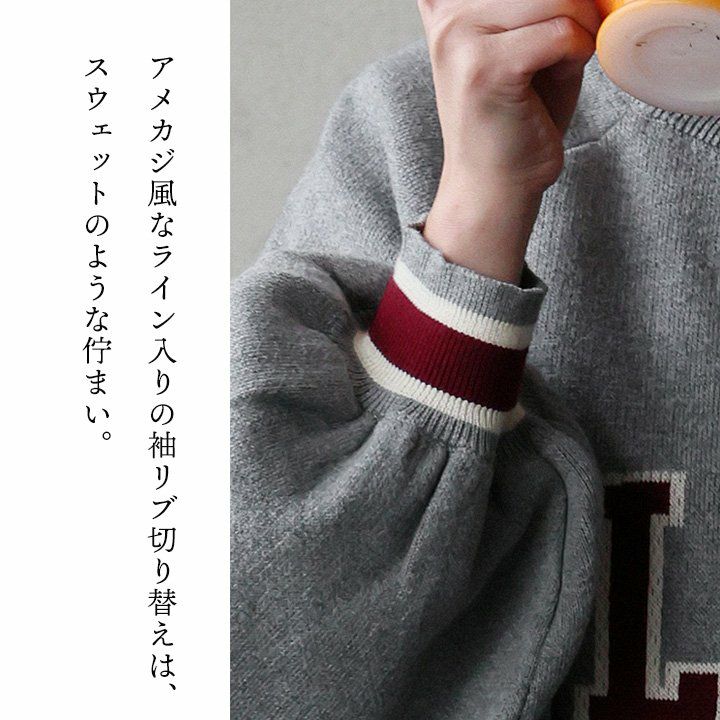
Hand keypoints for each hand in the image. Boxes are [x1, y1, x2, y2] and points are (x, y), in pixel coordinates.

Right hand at [417, 0, 600, 282]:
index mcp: (449, 6)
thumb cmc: (514, 122)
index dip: (545, 3)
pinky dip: (577, 55)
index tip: (542, 42)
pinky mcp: (486, 68)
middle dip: (573, 7)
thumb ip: (533, 6)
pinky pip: (563, 32)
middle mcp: (448, 15)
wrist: (493, 188)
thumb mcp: (519, 44)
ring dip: (578, 31)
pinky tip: (557, 81)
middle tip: (561, 49)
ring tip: (556, 67)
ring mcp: (461, 39)